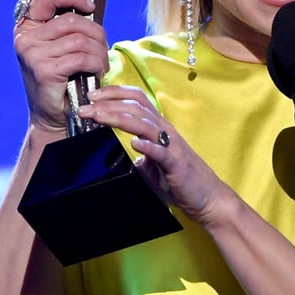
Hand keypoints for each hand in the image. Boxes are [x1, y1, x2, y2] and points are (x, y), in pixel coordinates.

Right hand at [13, 0, 109, 132]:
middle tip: (102, 51)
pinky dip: (96, 64)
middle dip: (96, 34)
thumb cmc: (61, 80)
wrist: (51, 116)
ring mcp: (32, 54)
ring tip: (101, 64)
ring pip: (81, 40)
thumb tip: (88, 7)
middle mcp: (25, 38)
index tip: (90, 7)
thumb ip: (67, 27)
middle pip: (73, 21)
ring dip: (99, 52)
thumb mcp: (60, 47)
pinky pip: (82, 58)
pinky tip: (97, 72)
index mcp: (27, 27)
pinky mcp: (44, 71)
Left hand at [79, 86, 231, 224]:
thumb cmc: (182, 182)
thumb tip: (131, 156)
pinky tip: (135, 143)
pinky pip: (162, 152)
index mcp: (160, 129)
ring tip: (99, 117)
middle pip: (136, 107)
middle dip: (108, 103)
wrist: (209, 199)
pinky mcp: (177, 165)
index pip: (137, 101)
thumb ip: (144, 158)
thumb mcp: (156, 167)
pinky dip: (149, 146)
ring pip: (145, 124)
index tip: (93, 96)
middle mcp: (166, 131)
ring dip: (119, 118)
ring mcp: (172, 147)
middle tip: (86, 105)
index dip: (114, 94)